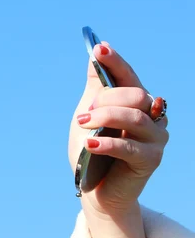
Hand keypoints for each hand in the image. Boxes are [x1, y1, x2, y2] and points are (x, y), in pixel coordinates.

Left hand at [68, 43, 168, 217]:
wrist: (95, 189)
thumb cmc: (92, 151)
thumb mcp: (88, 116)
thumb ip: (95, 90)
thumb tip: (94, 58)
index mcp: (137, 103)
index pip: (129, 76)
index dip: (115, 62)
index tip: (99, 48)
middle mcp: (152, 117)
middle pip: (134, 95)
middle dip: (105, 100)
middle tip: (83, 114)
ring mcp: (155, 139)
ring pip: (133, 118)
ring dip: (103, 118)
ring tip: (82, 124)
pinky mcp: (151, 161)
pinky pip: (129, 147)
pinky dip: (107, 143)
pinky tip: (90, 144)